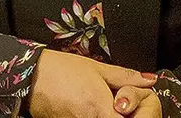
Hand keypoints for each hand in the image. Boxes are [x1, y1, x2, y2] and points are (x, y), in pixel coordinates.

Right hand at [27, 49, 156, 117]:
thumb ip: (126, 77)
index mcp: (101, 109)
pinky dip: (95, 117)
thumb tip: (149, 80)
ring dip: (108, 115)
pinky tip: (91, 107)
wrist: (31, 77)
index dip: (136, 116)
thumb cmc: (61, 70)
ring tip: (106, 104)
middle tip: (120, 104)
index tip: (132, 107)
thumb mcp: (97, 68)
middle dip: (121, 115)